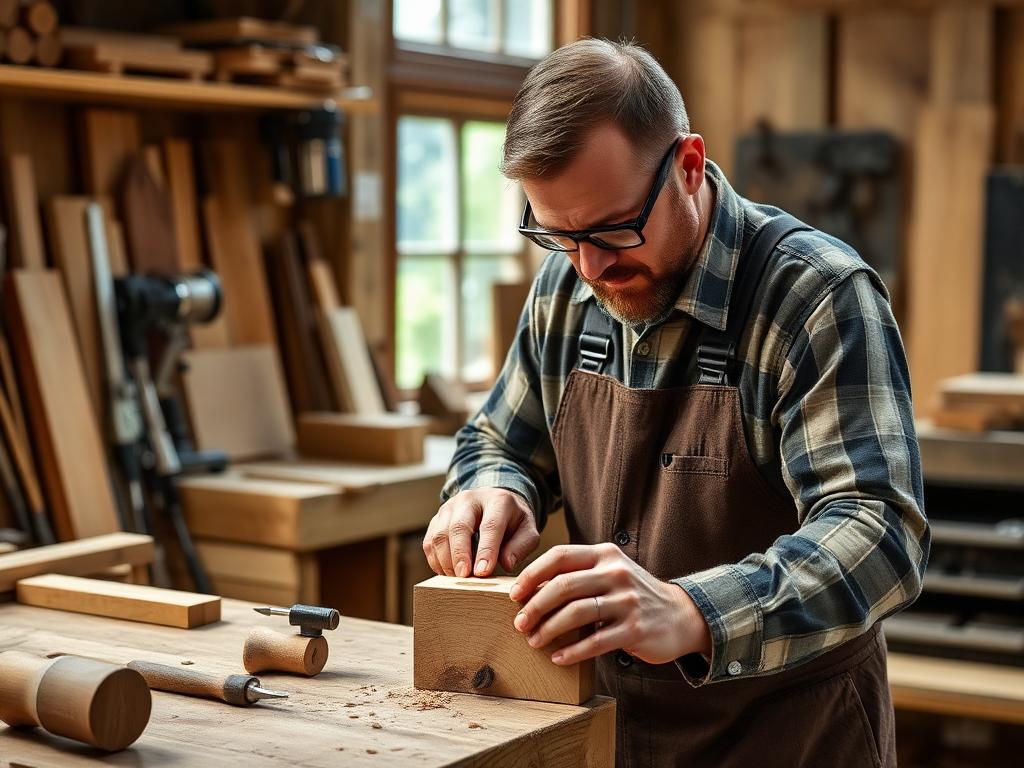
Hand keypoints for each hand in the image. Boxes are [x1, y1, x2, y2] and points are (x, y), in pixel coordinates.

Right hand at [423, 488, 539, 577]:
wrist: (493, 503)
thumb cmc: (512, 521)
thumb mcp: (527, 530)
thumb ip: (521, 546)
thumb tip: (506, 563)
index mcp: (497, 500)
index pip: (489, 526)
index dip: (486, 550)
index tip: (483, 572)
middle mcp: (469, 499)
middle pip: (459, 526)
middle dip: (459, 554)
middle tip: (464, 577)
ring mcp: (449, 508)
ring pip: (439, 535)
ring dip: (446, 561)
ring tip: (457, 580)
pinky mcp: (436, 520)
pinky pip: (429, 542)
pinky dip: (436, 561)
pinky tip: (448, 573)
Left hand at [509, 543, 711, 665]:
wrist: (681, 615)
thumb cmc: (633, 594)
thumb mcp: (610, 573)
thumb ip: (578, 575)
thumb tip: (531, 589)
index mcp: (605, 554)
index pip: (560, 556)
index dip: (532, 574)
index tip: (514, 593)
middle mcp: (616, 573)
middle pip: (563, 585)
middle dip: (535, 606)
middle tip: (520, 623)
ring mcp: (627, 601)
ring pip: (576, 613)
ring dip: (549, 629)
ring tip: (534, 641)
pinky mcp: (635, 629)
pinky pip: (595, 642)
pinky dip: (572, 651)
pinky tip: (558, 658)